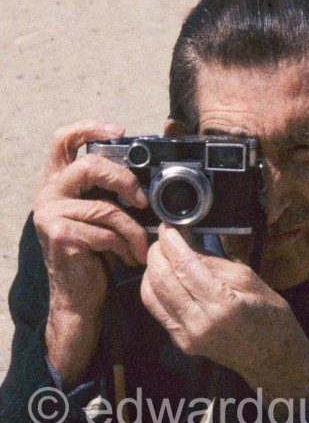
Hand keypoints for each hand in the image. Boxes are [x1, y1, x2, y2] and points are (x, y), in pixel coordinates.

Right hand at [33, 120, 148, 386]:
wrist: (79, 295)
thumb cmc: (96, 253)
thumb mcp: (103, 216)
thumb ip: (111, 193)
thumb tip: (145, 177)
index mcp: (60, 183)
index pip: (64, 140)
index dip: (89, 128)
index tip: (120, 130)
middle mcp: (49, 193)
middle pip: (91, 165)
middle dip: (126, 181)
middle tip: (144, 202)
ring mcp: (50, 213)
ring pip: (107, 208)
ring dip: (134, 230)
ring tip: (142, 246)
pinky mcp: (60, 235)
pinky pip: (106, 232)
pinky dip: (127, 245)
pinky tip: (130, 258)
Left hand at [141, 223, 308, 406]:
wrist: (273, 357)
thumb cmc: (270, 316)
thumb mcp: (248, 279)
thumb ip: (213, 260)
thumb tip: (186, 241)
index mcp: (222, 304)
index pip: (184, 265)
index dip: (171, 241)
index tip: (168, 225)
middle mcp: (199, 323)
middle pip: (161, 279)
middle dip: (157, 251)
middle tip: (164, 237)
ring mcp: (187, 336)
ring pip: (151, 295)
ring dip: (151, 269)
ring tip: (162, 254)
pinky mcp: (181, 342)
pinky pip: (157, 310)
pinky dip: (155, 288)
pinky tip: (164, 276)